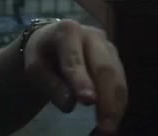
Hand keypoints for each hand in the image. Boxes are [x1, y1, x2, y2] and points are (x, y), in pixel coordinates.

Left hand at [22, 20, 128, 134]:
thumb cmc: (43, 55)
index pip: (74, 59)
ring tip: (109, 130)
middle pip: (104, 68)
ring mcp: (108, 46)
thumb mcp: (36, 67)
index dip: (81, 80)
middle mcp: (93, 35)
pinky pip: (121, 82)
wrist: (53, 41)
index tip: (88, 101)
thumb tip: (70, 104)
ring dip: (116, 106)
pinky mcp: (116, 59)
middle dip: (107, 100)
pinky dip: (119, 103)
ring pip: (117, 77)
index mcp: (68, 31)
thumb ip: (50, 85)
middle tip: (105, 127)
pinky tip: (113, 119)